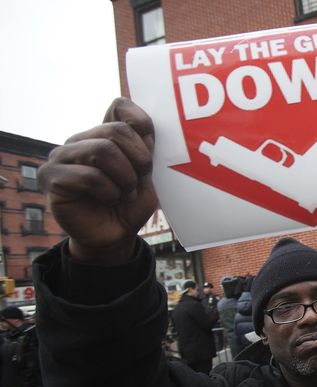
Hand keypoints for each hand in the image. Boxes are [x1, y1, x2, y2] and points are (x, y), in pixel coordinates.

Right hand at [39, 98, 156, 263]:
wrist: (115, 237)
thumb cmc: (130, 204)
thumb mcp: (148, 177)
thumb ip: (146, 151)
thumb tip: (144, 131)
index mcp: (104, 134)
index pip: (120, 106)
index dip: (141, 121)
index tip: (151, 146)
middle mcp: (81, 140)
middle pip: (117, 131)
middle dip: (139, 160)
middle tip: (139, 181)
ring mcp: (62, 157)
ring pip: (102, 150)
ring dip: (125, 177)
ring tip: (125, 192)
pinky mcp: (52, 178)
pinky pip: (89, 176)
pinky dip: (109, 191)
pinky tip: (109, 199)